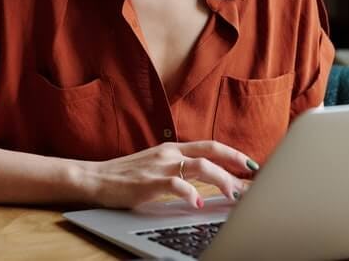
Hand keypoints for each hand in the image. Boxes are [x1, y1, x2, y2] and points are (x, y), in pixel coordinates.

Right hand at [80, 141, 256, 208]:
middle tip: (253, 176)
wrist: (95, 178)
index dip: (233, 153)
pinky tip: (198, 203)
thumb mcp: (155, 166)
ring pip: (200, 166)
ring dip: (221, 180)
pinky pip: (176, 185)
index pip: (209, 145)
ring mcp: (160, 166)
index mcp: (171, 148)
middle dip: (236, 162)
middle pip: (210, 151)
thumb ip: (177, 169)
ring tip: (233, 195)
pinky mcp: (150, 182)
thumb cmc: (125, 176)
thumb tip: (205, 182)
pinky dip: (191, 193)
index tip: (251, 164)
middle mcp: (169, 153)